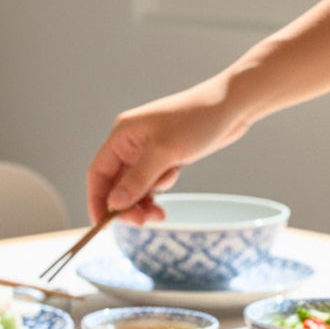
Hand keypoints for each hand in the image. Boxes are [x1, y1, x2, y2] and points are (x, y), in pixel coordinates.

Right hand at [86, 76, 249, 224]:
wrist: (233, 105)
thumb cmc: (198, 119)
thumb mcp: (164, 152)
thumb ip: (137, 180)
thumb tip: (114, 204)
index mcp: (122, 136)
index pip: (98, 173)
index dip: (96, 199)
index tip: (103, 223)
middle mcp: (130, 145)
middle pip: (115, 184)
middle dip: (126, 205)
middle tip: (142, 222)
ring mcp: (147, 152)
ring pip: (134, 187)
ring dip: (143, 203)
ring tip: (159, 214)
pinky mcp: (164, 158)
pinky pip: (151, 184)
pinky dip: (157, 194)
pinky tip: (169, 193)